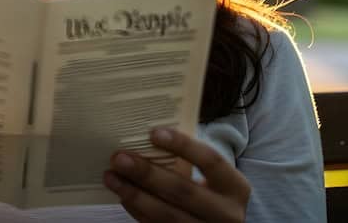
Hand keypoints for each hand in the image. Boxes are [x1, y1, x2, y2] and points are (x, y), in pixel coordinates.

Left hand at [103, 127, 249, 222]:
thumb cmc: (212, 192)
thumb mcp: (214, 178)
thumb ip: (189, 162)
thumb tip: (147, 136)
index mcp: (236, 188)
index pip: (211, 161)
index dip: (183, 146)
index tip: (153, 132)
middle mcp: (226, 214)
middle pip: (183, 191)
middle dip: (147, 173)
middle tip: (119, 158)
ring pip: (166, 215)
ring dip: (134, 194)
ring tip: (111, 177)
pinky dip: (137, 211)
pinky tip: (123, 195)